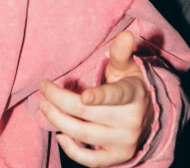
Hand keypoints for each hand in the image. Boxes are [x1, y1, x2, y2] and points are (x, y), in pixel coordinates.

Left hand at [39, 31, 153, 166]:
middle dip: (58, 100)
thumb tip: (126, 35)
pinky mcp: (117, 158)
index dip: (100, 97)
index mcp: (133, 95)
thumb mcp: (126, 66)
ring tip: (44, 106)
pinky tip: (60, 134)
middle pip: (86, 113)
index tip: (84, 96)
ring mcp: (124, 143)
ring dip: (58, 120)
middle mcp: (130, 122)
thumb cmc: (129, 83)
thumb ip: (121, 52)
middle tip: (43, 88)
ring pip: (83, 135)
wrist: (147, 114)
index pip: (115, 96)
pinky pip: (91, 161)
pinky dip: (72, 150)